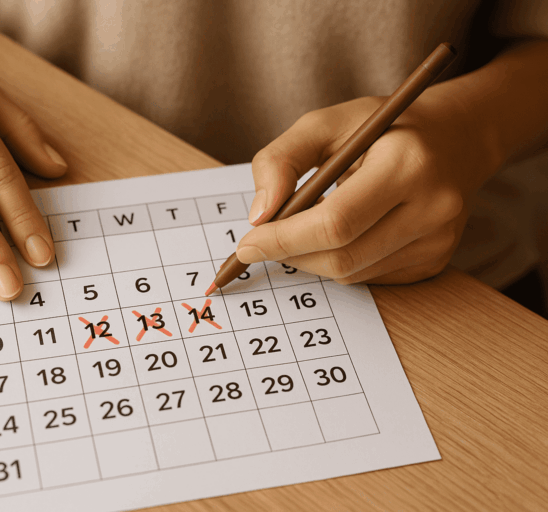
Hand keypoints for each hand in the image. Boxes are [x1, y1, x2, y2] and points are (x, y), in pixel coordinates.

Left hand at [236, 91, 496, 284]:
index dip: (284, 240)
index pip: (334, 223)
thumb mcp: (326, 124)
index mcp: (406, 164)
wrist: (455, 138)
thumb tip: (259, 216)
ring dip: (313, 258)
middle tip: (264, 240)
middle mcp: (432, 208)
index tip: (247, 244)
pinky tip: (345, 232)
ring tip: (307, 225)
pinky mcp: (435, 262)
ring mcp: (438, 241)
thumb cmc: (383, 128)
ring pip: (351, 273)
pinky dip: (341, 261)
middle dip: (291, 254)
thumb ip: (281, 160)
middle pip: (341, 258)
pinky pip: (368, 277)